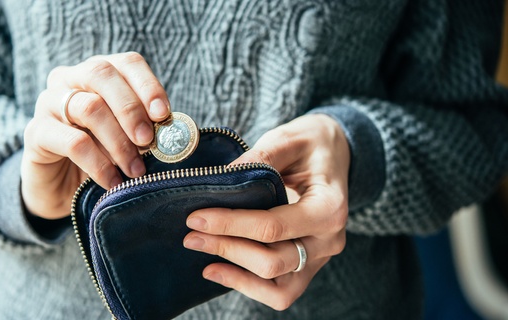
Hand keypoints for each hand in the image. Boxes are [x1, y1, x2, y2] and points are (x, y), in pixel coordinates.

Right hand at [21, 52, 169, 218]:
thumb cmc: (101, 156)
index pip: (127, 63)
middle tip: (148, 141)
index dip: (148, 85)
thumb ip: (146, 128)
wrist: (61, 189)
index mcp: (99, 73)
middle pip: (102, 74)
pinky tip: (113, 182)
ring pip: (89, 107)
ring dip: (119, 142)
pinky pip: (72, 142)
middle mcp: (70, 79)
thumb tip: (173, 131)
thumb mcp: (127, 139)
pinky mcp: (35, 132)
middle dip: (131, 109)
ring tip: (135, 170)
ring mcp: (48, 102)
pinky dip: (99, 164)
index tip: (163, 114)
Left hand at [183, 114, 349, 309]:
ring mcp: (319, 258)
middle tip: (191, 234)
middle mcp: (329, 240)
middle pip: (272, 261)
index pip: (274, 227)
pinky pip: (279, 291)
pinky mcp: (307, 266)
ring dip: (235, 273)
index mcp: (329, 208)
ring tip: (202, 254)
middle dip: (227, 248)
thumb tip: (220, 180)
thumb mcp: (288, 139)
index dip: (231, 225)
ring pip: (277, 287)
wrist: (334, 153)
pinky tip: (217, 270)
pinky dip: (247, 285)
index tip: (196, 217)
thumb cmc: (312, 144)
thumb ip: (259, 158)